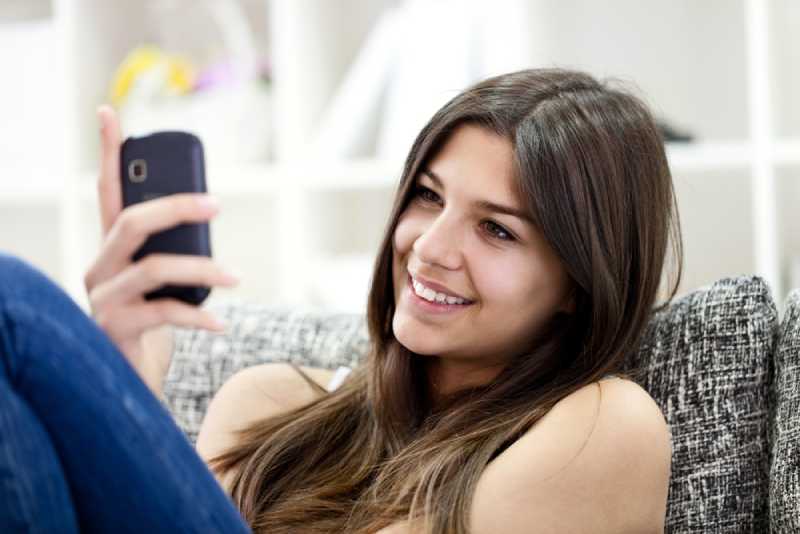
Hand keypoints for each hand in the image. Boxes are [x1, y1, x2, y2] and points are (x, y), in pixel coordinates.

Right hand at [84, 105, 239, 394]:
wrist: (128, 377)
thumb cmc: (153, 319)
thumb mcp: (164, 279)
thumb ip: (176, 247)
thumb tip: (208, 213)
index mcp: (113, 248)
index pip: (106, 191)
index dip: (107, 152)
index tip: (108, 111)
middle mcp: (99, 267)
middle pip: (130, 222)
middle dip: (175, 207)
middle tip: (216, 203)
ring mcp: (102, 299)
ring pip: (153, 268)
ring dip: (201, 270)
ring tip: (236, 277)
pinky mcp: (113, 329)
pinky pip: (162, 314)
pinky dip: (197, 318)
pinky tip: (220, 326)